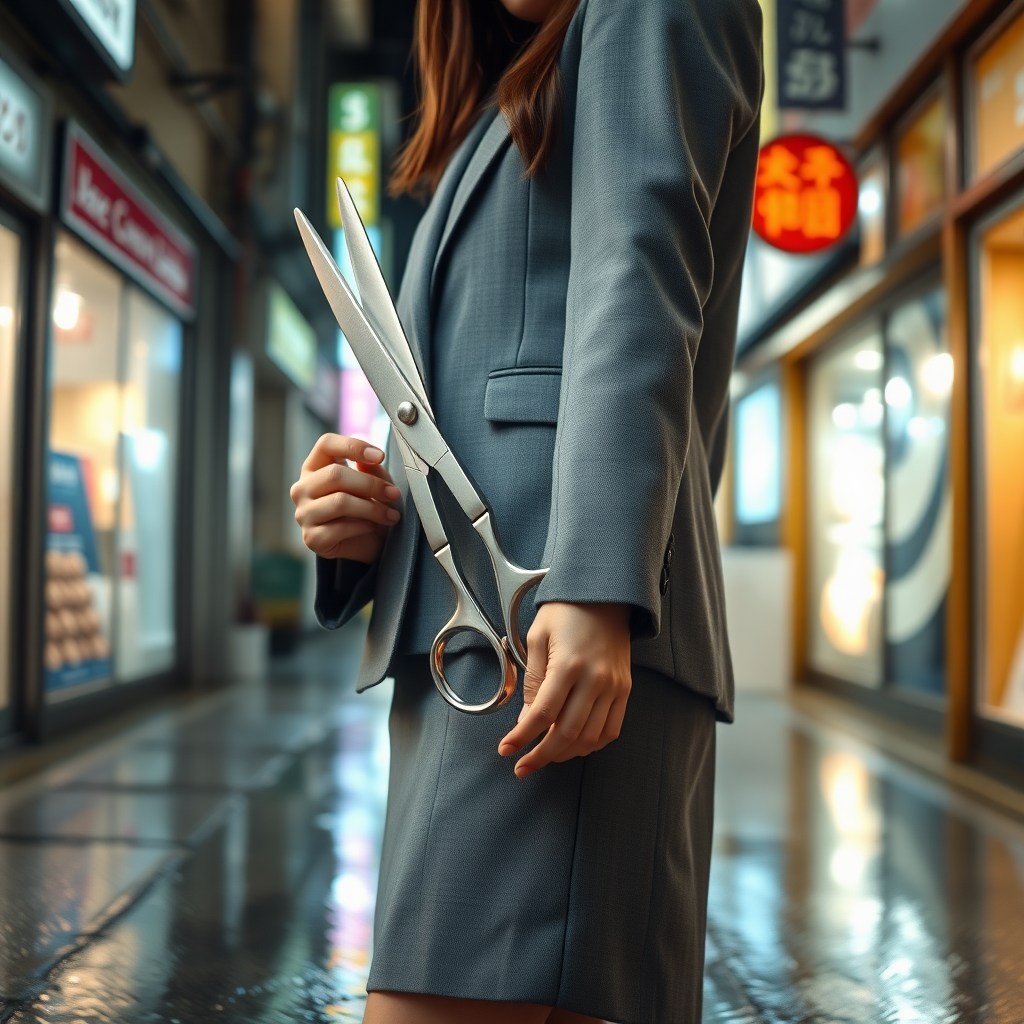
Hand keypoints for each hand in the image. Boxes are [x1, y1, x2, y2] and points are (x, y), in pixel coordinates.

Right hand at [290, 434, 400, 563]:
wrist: (371, 542)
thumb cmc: (370, 505)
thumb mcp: (375, 481)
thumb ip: (370, 468)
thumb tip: (365, 460)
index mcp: (315, 467)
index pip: (325, 444)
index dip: (353, 446)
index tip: (380, 456)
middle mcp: (303, 488)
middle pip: (334, 475)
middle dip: (371, 484)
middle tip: (394, 494)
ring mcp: (304, 514)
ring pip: (339, 502)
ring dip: (372, 508)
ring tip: (391, 515)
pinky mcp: (312, 539)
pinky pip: (340, 528)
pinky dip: (362, 526)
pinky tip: (372, 527)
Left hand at [498, 602, 631, 777]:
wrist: (605, 595)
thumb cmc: (566, 611)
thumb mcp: (538, 637)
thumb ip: (532, 680)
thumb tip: (527, 720)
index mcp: (568, 664)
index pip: (542, 714)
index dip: (521, 738)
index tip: (506, 750)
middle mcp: (594, 679)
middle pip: (566, 733)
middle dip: (541, 756)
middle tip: (522, 767)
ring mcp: (614, 686)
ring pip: (590, 738)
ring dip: (565, 754)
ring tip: (545, 755)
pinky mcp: (625, 689)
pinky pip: (611, 729)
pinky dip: (592, 745)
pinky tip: (574, 746)